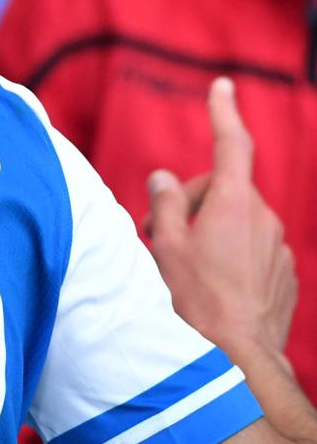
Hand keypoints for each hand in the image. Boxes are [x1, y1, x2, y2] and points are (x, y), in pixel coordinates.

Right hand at [147, 78, 296, 358]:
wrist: (236, 357)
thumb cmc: (193, 299)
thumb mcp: (164, 245)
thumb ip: (164, 203)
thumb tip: (165, 178)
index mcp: (233, 203)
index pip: (232, 144)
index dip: (225, 111)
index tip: (222, 86)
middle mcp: (263, 218)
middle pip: (223, 190)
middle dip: (192, 203)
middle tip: (159, 235)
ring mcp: (278, 247)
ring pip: (238, 221)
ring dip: (211, 231)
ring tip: (186, 267)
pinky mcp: (285, 273)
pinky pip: (253, 249)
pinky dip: (231, 255)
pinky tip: (213, 285)